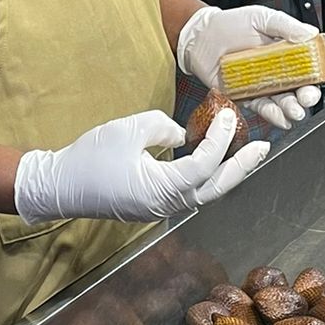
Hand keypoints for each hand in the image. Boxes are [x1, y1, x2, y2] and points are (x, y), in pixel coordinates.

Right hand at [13, 110, 268, 223]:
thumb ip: (161, 126)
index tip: (227, 116)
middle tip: (264, 146)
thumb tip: (181, 134)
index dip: (219, 140)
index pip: (204, 165)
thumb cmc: (90, 158)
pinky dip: (207, 175)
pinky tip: (212, 159)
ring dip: (227, 171)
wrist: (60, 186)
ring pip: (205, 192)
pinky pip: (189, 191)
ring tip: (245, 152)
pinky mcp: (153, 204)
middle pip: (215, 188)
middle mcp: (167, 205)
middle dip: (242, 166)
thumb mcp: (127, 130)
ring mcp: (161, 208)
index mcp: (162, 189)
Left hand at [177, 6, 324, 129]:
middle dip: (312, 94)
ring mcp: (267, 86)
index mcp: (290, 50)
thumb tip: (310, 35)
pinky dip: (275, 115)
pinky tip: (282, 117)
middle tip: (309, 94)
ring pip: (288, 102)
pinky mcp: (249, 98)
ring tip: (296, 108)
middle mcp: (282, 71)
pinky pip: (266, 110)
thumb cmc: (231, 24)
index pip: (318, 63)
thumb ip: (286, 26)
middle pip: (306, 86)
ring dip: (295, 108)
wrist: (201, 37)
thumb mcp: (262, 17)